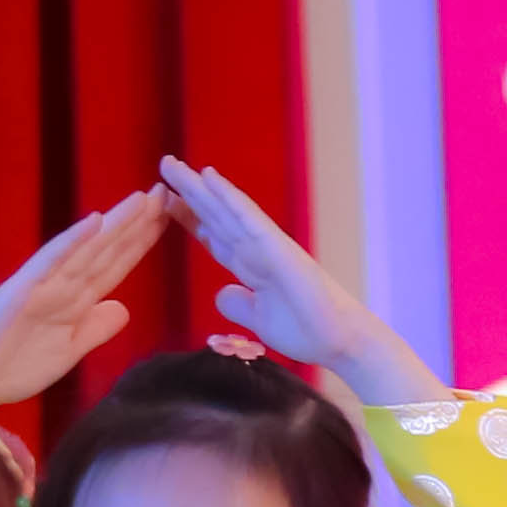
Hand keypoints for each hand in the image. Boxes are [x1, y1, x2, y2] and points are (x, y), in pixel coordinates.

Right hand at [0, 188, 171, 426]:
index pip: (115, 264)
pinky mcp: (21, 292)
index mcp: (74, 298)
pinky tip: (94, 222)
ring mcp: (41, 284)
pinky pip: (50, 263)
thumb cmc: (15, 364)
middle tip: (167, 192)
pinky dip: (72, 242)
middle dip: (136, 223)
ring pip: (85, 249)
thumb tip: (122, 308)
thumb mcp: (71, 348)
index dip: (141, 241)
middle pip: (106, 249)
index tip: (169, 217)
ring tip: (141, 199)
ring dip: (113, 224)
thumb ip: (95, 327)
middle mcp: (60, 284)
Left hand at [162, 157, 416, 388]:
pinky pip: (249, 218)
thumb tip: (222, 292)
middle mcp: (258, 251)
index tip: (166, 202)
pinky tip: (209, 177)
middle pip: (216, 217)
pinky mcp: (279, 248)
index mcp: (253, 268)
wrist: (341, 342)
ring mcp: (269, 246)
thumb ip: (240, 304)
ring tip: (171, 164)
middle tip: (165, 166)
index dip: (191, 219)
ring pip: (226, 211)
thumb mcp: (260, 320)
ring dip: (199, 187)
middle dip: (189, 194)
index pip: (216, 237)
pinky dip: (228, 197)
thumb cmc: (309, 332)